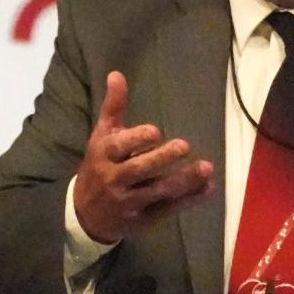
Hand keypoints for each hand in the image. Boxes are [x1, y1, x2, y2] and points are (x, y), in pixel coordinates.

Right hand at [73, 71, 214, 243]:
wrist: (85, 214)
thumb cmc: (98, 166)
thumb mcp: (101, 136)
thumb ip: (113, 107)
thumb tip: (117, 74)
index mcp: (103, 155)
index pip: (118, 147)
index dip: (136, 139)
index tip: (155, 132)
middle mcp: (114, 179)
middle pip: (138, 169)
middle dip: (161, 159)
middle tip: (184, 145)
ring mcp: (129, 202)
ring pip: (157, 192)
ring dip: (183, 181)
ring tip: (206, 168)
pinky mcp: (143, 219)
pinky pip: (168, 210)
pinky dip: (189, 200)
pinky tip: (208, 188)